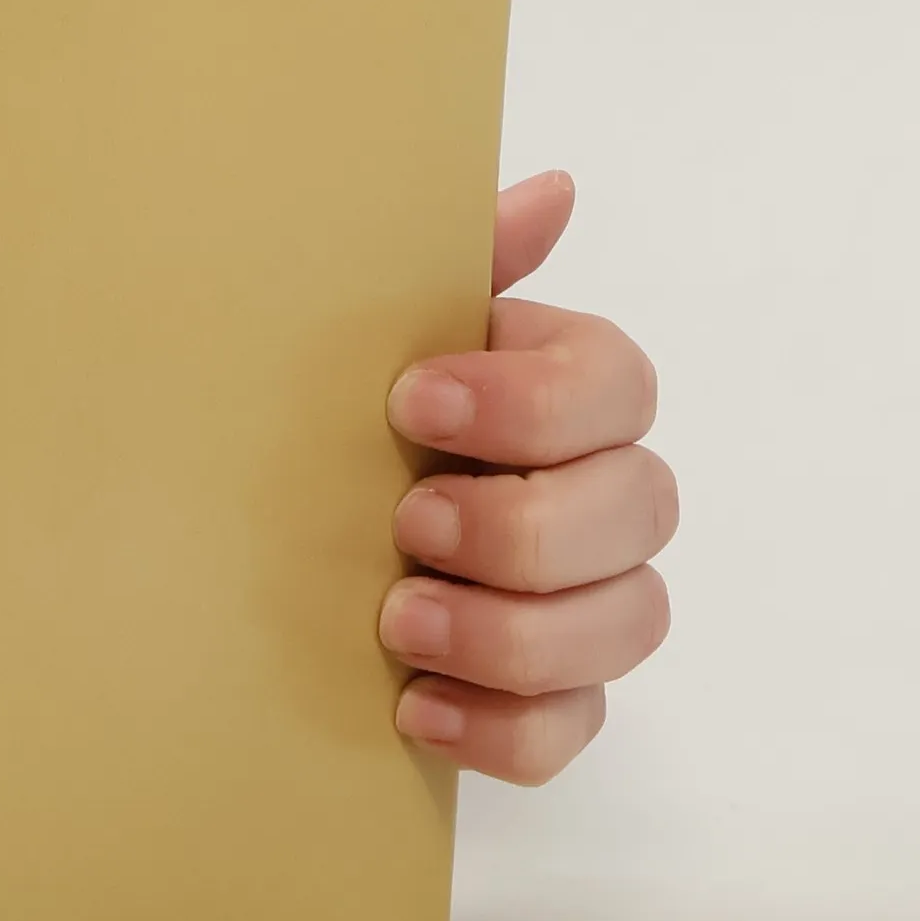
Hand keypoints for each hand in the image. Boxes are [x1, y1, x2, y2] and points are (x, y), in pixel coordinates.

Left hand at [379, 171, 675, 783]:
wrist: (277, 542)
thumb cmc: (350, 422)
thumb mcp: (381, 336)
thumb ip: (463, 268)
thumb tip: (554, 190)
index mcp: (568, 394)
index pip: (616, 387)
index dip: (532, 402)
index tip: (413, 400)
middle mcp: (602, 495)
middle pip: (641, 509)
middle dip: (524, 525)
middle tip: (410, 522)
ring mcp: (590, 603)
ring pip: (629, 624)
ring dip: (515, 632)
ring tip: (400, 621)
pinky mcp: (554, 697)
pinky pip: (573, 730)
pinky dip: (502, 729)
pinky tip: (415, 708)